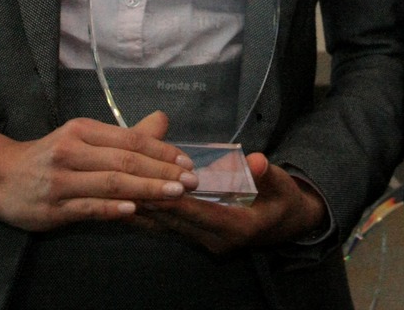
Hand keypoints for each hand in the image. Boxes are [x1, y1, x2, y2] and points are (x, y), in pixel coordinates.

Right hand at [0, 109, 195, 231]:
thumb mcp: (84, 137)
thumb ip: (125, 135)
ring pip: (110, 184)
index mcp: (82, 130)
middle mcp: (71, 151)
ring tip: (174, 194)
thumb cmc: (50, 157)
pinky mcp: (52, 208)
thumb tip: (163, 122)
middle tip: (191, 181)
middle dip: (162, 172)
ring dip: (146, 189)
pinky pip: (87, 207)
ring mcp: (60, 180)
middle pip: (124, 160)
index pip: (130, 139)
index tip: (188, 162)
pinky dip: (112, 209)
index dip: (161, 151)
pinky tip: (134, 210)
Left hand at [137, 152, 327, 254]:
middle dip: (150, 203)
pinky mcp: (198, 239)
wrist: (287, 225)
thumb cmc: (283, 201)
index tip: (150, 184)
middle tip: (122, 185)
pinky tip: (128, 206)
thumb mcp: (282, 185)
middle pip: (177, 221)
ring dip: (144, 210)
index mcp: (238, 227)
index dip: (174, 199)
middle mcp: (217, 240)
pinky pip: (170, 228)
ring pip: (169, 227)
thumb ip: (268, 174)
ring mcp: (206, 243)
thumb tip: (257, 161)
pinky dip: (150, 217)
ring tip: (116, 194)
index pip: (199, 212)